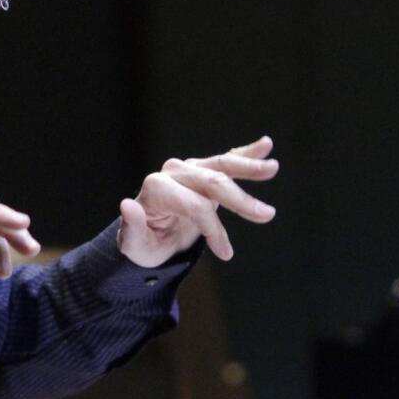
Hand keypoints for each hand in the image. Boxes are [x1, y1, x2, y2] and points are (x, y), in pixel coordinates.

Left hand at [117, 136, 277, 267]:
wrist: (149, 235)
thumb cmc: (144, 243)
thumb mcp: (134, 245)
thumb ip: (131, 227)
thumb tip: (126, 204)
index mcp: (156, 189)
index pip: (194, 205)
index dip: (213, 229)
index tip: (226, 253)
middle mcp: (173, 173)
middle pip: (212, 182)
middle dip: (240, 199)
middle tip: (267, 215)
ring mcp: (189, 169)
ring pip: (222, 165)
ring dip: (249, 167)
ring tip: (272, 168)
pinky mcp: (203, 170)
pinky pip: (226, 159)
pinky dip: (246, 152)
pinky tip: (265, 145)